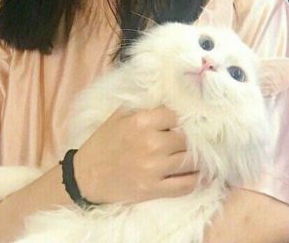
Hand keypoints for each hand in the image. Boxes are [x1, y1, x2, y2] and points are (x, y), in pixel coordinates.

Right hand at [73, 105, 198, 203]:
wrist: (86, 176)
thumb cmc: (103, 142)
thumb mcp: (119, 115)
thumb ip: (142, 105)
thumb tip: (166, 97)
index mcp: (141, 122)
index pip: (174, 115)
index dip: (178, 119)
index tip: (179, 123)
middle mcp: (150, 143)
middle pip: (185, 138)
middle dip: (188, 138)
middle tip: (193, 139)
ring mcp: (153, 168)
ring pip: (189, 160)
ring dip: (197, 158)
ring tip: (202, 155)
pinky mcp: (153, 189)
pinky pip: (185, 185)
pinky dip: (196, 180)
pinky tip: (200, 175)